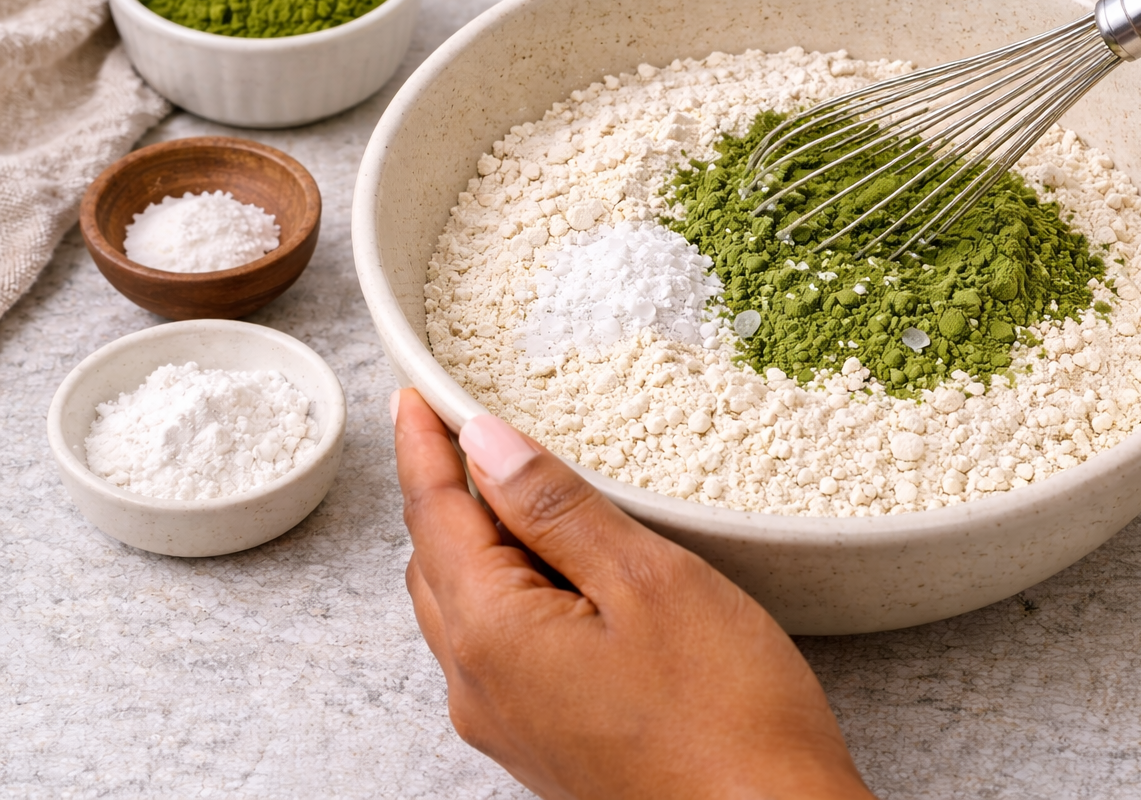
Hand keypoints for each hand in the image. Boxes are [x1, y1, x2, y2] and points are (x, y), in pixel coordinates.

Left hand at [392, 388, 876, 799]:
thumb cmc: (726, 713)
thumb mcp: (646, 580)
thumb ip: (556, 507)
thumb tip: (485, 444)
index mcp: (493, 637)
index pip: (434, 517)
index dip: (424, 447)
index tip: (413, 397)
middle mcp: (479, 689)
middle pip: (436, 564)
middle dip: (446, 492)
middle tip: (470, 431)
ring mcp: (508, 725)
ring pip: (463, 609)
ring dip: (477, 543)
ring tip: (522, 491)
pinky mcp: (543, 744)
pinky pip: (496, 650)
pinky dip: (507, 592)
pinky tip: (560, 573)